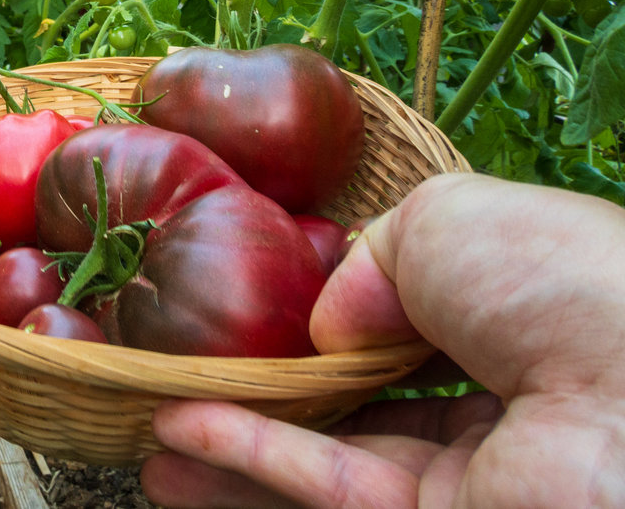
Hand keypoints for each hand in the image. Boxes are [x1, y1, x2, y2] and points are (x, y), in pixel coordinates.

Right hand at [140, 174, 624, 507]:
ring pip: (326, 451)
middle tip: (176, 364)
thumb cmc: (559, 281)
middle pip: (355, 394)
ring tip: (142, 415)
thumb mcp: (444, 219)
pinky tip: (174, 427)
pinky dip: (244, 456)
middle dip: (265, 382)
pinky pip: (326, 487)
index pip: (406, 315)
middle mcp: (491, 394)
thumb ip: (364, 261)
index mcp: (512, 309)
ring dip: (229, 432)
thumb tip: (324, 326)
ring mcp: (465, 473)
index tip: (242, 291)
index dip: (324, 307)